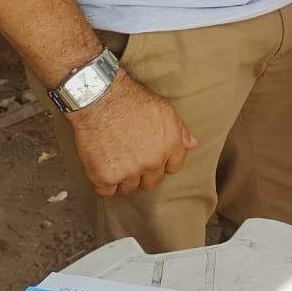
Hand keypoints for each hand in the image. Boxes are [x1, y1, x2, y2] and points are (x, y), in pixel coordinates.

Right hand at [65, 71, 197, 195]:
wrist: (100, 98)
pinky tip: (101, 169)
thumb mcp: (164, 108)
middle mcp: (153, 161)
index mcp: (170, 145)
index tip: (150, 156)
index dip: (161, 162)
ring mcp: (130, 171)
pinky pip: (106, 192)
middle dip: (142, 173)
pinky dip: (102, 184)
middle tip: (129, 158)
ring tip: (113, 160)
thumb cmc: (131, 99)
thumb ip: (179, 130)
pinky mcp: (106, 177)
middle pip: (150, 182)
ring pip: (128, 188)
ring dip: (122, 179)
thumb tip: (192, 144)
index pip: (172, 168)